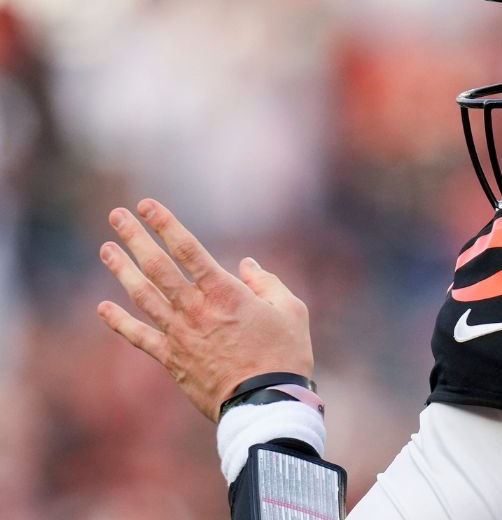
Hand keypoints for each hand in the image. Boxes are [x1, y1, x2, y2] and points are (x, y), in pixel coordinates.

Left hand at [96, 199, 313, 421]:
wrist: (265, 402)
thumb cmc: (285, 354)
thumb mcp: (291, 310)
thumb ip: (267, 283)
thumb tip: (248, 264)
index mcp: (225, 292)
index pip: (187, 250)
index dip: (165, 224)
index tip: (147, 206)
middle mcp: (196, 309)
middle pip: (157, 267)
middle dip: (135, 238)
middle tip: (116, 216)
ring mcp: (180, 335)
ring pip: (143, 296)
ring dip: (122, 270)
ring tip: (106, 249)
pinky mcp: (173, 360)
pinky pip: (140, 337)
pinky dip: (120, 322)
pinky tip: (103, 307)